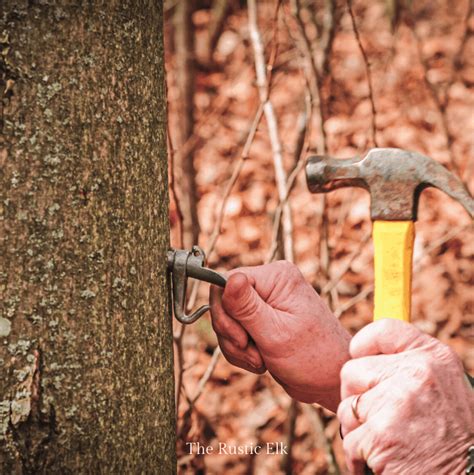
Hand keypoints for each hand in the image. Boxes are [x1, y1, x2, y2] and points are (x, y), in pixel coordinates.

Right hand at [209, 261, 350, 411]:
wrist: (330, 381)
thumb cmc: (313, 358)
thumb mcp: (275, 334)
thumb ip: (247, 307)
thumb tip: (230, 278)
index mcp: (276, 277)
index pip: (229, 280)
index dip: (226, 311)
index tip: (242, 339)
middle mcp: (270, 284)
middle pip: (224, 301)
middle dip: (232, 333)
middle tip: (253, 353)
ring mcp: (265, 301)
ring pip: (227, 319)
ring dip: (237, 346)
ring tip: (260, 360)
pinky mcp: (261, 319)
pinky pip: (234, 331)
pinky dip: (240, 351)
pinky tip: (260, 361)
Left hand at [338, 319, 473, 474]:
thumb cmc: (454, 437)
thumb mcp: (443, 387)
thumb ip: (410, 366)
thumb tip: (366, 354)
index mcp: (434, 357)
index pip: (384, 329)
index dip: (364, 345)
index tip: (361, 358)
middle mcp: (417, 373)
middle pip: (351, 370)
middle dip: (356, 396)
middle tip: (378, 416)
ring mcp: (398, 402)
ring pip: (346, 407)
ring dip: (358, 429)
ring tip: (387, 440)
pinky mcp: (381, 434)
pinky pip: (349, 440)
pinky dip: (359, 456)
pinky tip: (385, 459)